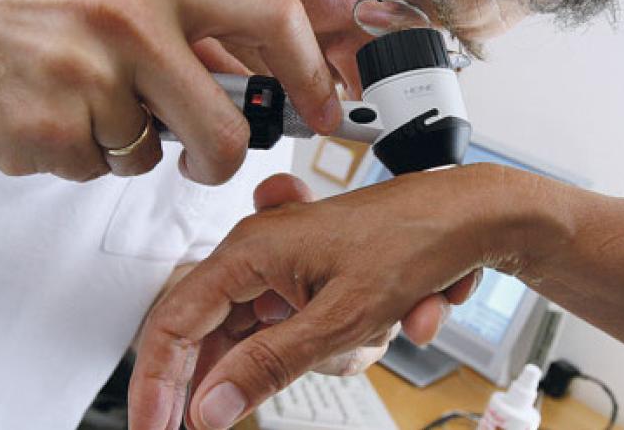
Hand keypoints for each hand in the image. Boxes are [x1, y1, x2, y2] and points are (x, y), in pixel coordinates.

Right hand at [0, 0, 339, 182]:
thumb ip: (189, 30)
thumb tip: (256, 81)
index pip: (274, 17)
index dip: (311, 73)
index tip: (324, 109)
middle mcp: (130, 19)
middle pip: (225, 128)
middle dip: (218, 159)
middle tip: (203, 159)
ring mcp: (87, 76)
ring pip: (151, 155)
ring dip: (125, 145)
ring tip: (76, 99)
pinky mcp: (47, 129)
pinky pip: (97, 170)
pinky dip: (79, 156)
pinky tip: (44, 114)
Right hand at [129, 164, 533, 429]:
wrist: (467, 216)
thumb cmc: (412, 239)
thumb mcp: (340, 318)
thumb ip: (270, 364)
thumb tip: (211, 405)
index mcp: (251, 250)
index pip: (176, 322)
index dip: (158, 382)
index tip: (155, 428)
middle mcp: (260, 253)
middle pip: (211, 333)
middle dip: (233, 377)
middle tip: (224, 422)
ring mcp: (286, 266)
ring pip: (260, 336)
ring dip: (310, 356)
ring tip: (371, 333)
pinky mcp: (310, 279)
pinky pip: (294, 327)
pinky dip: (327, 344)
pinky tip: (381, 326)